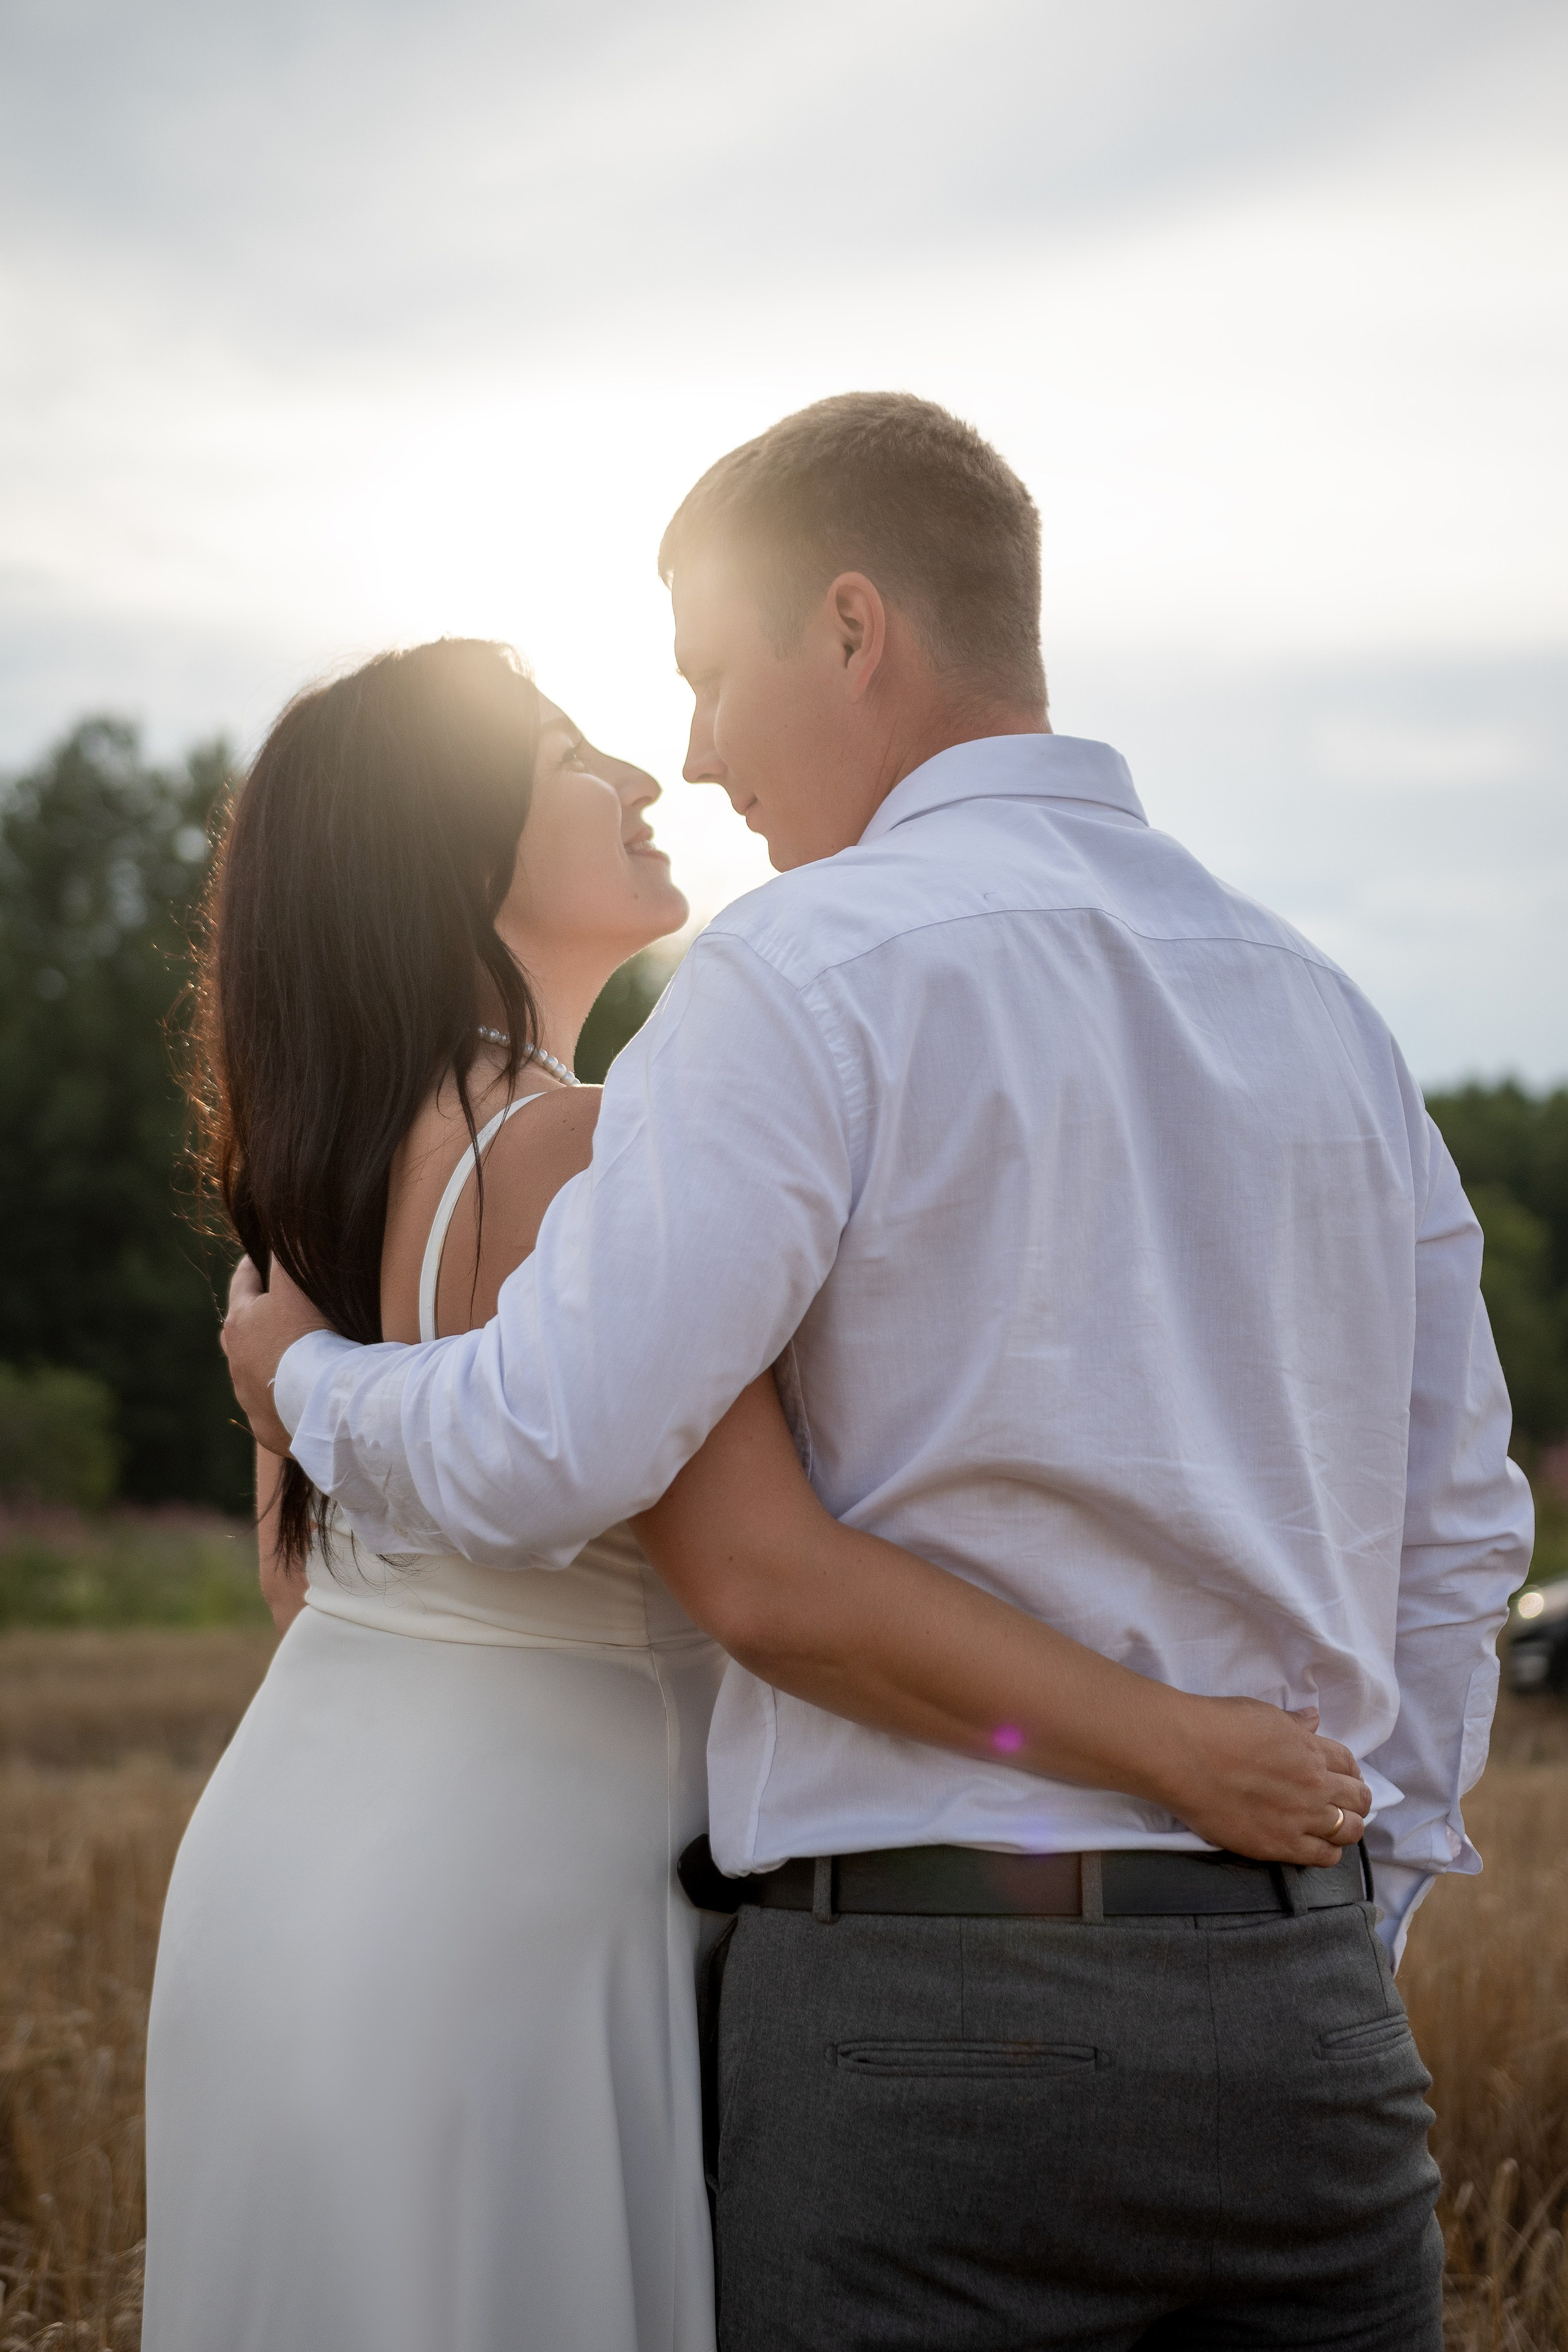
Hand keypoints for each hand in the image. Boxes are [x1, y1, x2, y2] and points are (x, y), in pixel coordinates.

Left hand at [220, 1256, 329, 1455]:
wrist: (325, 1404)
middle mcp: (236, 1363)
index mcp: (240, 1324)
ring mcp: (249, 1399)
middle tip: (274, 1305)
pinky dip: (284, 1398)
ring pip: (255, 1372)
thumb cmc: (311, 1338)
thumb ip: (289, 1252)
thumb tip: (282, 1220)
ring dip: (270, 1361)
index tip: (261, 1253)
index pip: (244, 1282)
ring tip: (293, 1356)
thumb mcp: (298, 1284)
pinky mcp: (268, 1428)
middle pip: (242, 1330)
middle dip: (255, 1316)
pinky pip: (274, 1408)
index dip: (254, 1264)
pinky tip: (301, 1397)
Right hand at [1154, 1697, 1371, 1867]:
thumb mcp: (1262, 1714)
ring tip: (1334, 1828)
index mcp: (1311, 1749)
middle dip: (1356, 1800)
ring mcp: (1301, 1817)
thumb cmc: (1217, 1726)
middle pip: (1358, 1799)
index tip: (1342, 1777)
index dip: (1349, 1772)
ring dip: (1348, 1827)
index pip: (1348, 1764)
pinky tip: (1318, 1846)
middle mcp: (1315, 1784)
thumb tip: (1313, 1719)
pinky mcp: (1281, 1845)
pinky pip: (1324, 1856)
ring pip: (1350, 1830)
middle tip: (1342, 1804)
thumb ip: (1293, 1723)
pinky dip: (1329, 1852)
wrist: (1184, 1755)